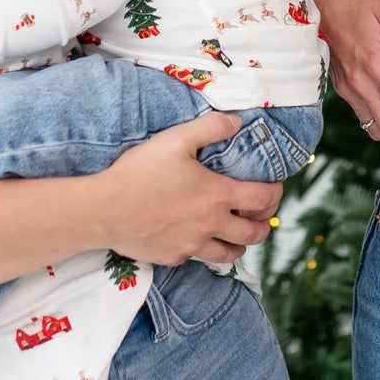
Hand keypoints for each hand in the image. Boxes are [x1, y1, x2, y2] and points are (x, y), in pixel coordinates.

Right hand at [100, 112, 283, 267]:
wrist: (103, 210)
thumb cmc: (139, 173)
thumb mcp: (176, 139)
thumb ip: (211, 127)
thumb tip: (237, 122)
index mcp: (218, 196)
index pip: (263, 199)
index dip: (275, 193)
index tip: (273, 187)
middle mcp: (211, 225)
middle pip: (254, 234)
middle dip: (264, 224)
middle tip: (260, 215)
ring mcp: (192, 245)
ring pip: (230, 254)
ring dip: (239, 243)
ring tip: (235, 232)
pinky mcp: (172, 257)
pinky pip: (197, 258)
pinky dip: (204, 249)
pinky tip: (195, 237)